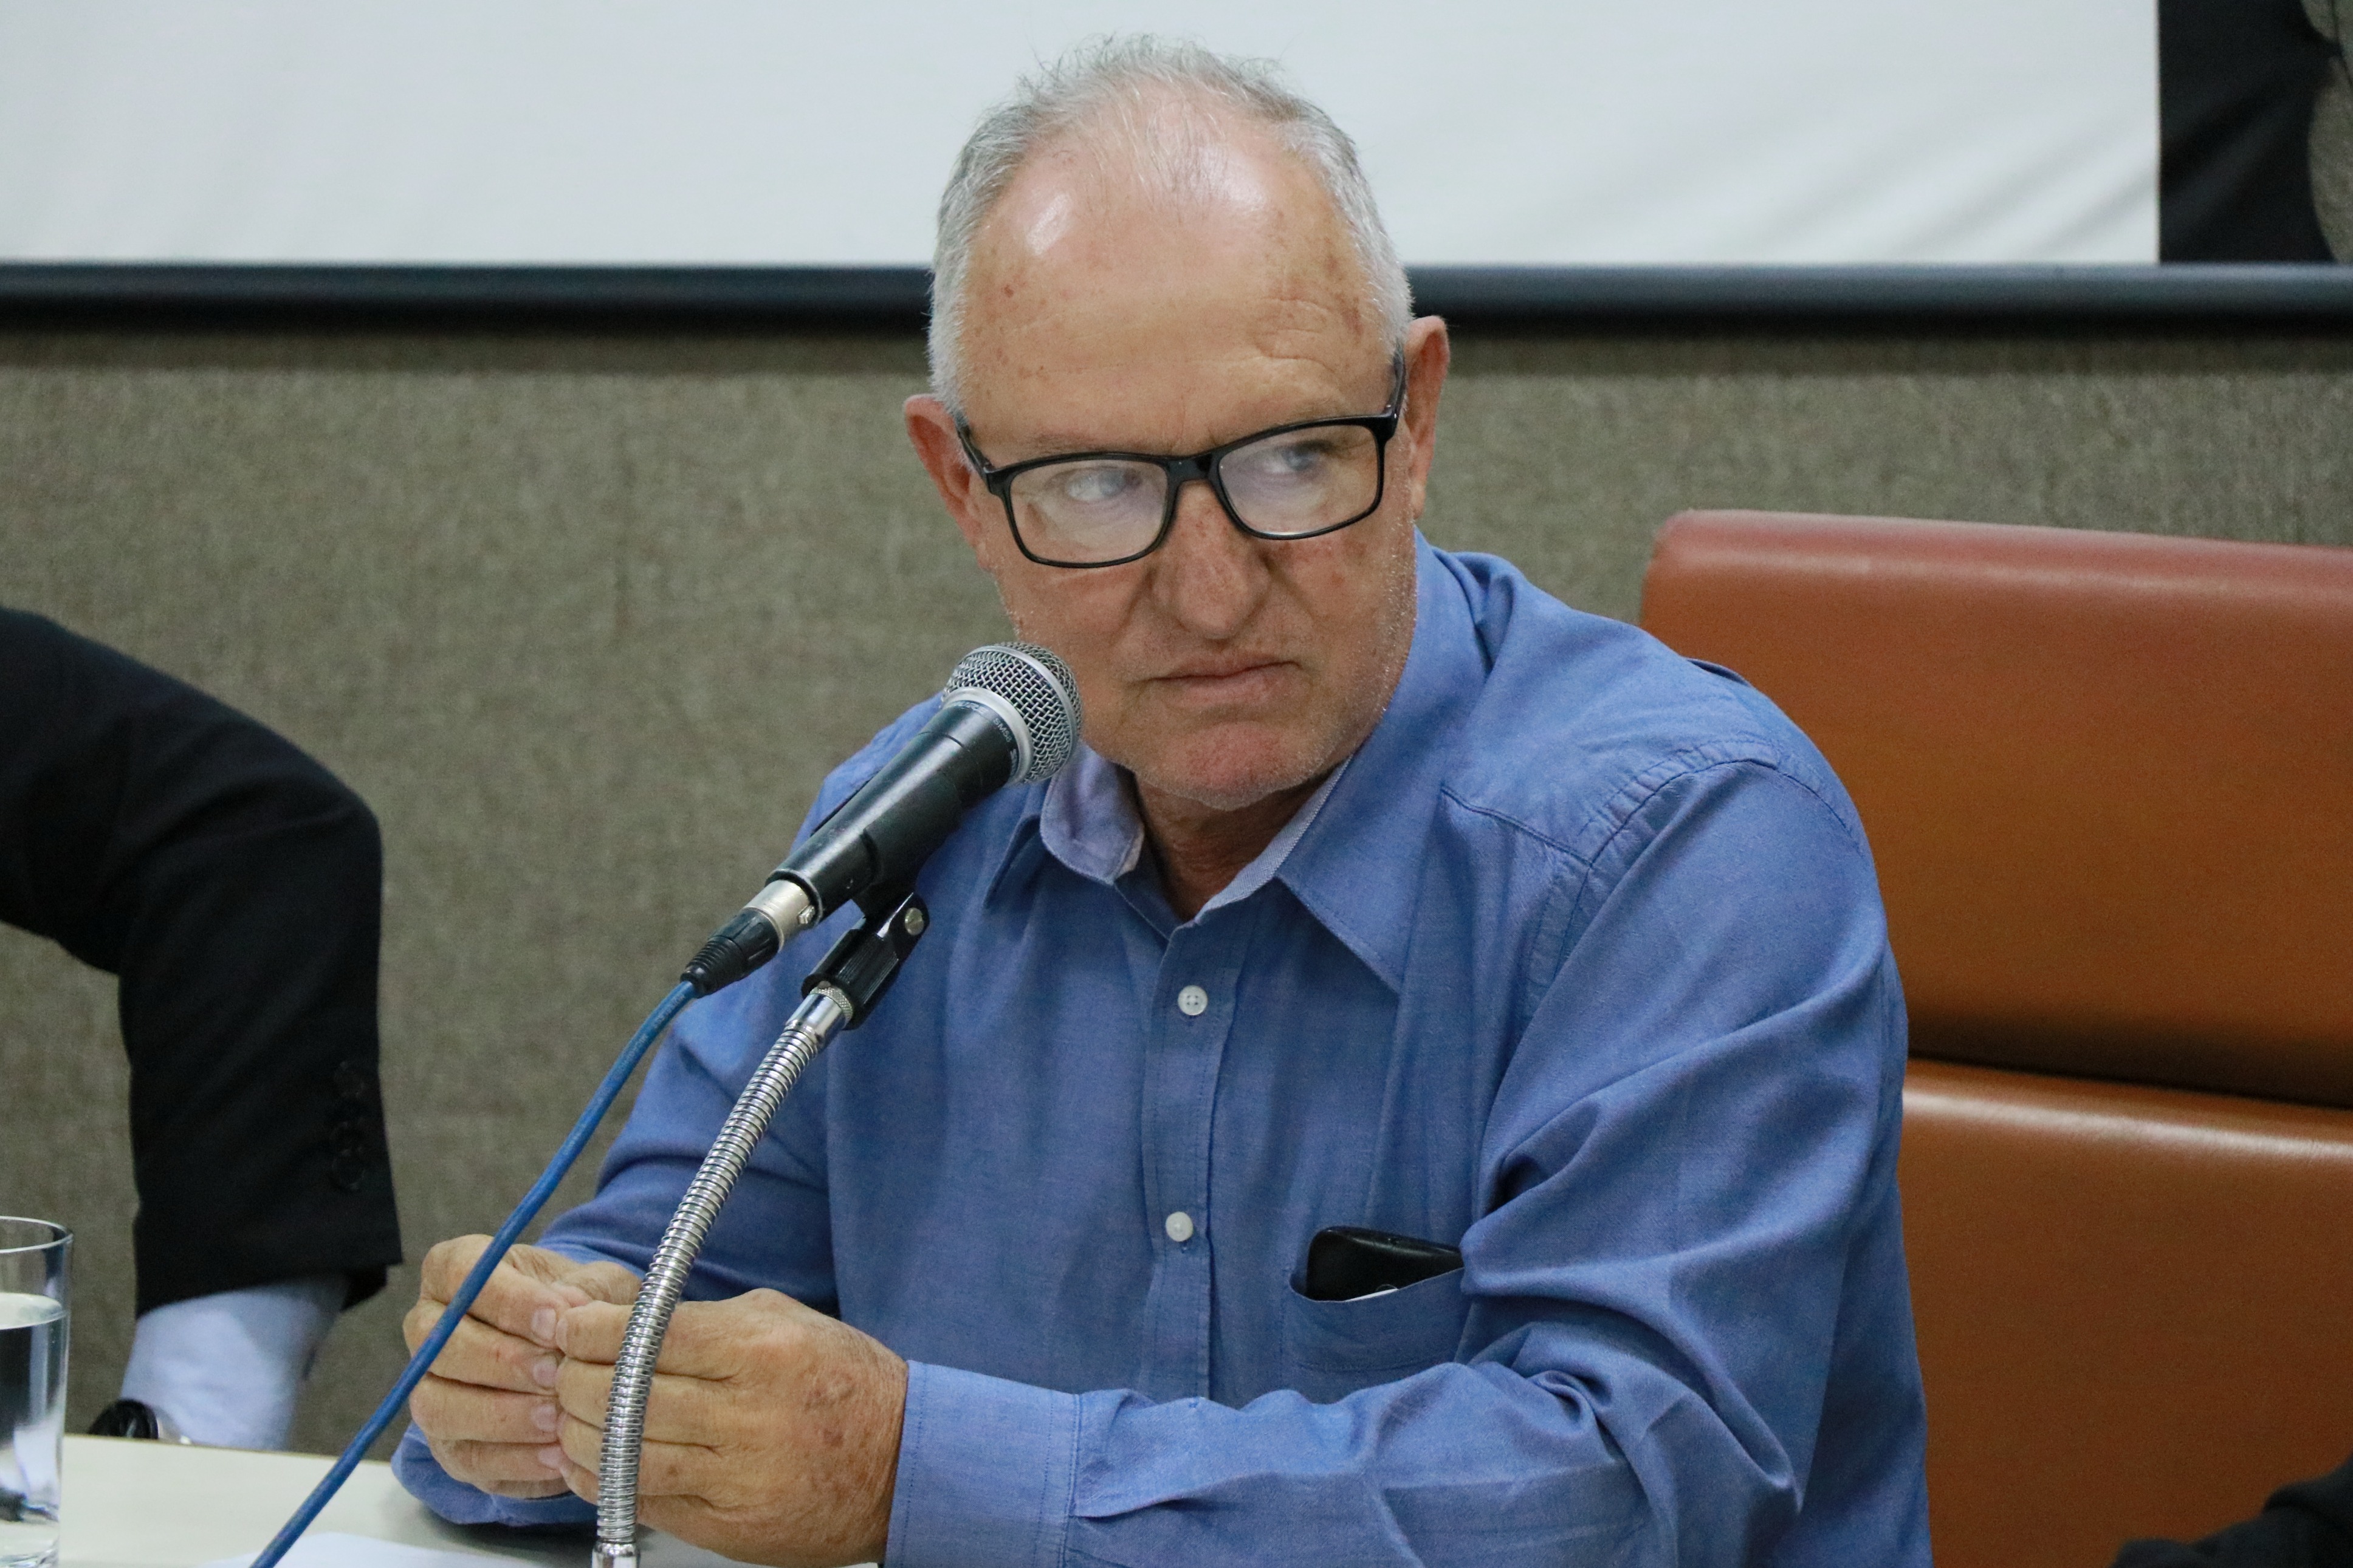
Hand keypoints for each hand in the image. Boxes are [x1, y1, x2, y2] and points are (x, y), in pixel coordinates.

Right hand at [402, 1235, 640, 1498]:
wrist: (581, 1353)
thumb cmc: (583, 1306)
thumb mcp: (596, 1284)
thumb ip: (585, 1291)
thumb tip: (570, 1309)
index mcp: (453, 1269)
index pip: (461, 1274)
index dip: (508, 1299)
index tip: (557, 1320)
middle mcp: (428, 1328)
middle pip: (441, 1345)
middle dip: (503, 1362)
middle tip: (556, 1372)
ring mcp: (431, 1388)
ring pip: (439, 1406)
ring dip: (502, 1415)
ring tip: (557, 1417)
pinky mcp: (449, 1444)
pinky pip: (466, 1457)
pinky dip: (514, 1459)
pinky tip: (557, 1454)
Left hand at [550, 1288, 906, 1567]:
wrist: (904, 1464)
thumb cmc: (844, 1383)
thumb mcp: (787, 1323)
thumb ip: (707, 1320)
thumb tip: (622, 1321)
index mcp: (763, 1352)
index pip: (647, 1337)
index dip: (592, 1332)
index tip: (570, 1327)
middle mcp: (748, 1415)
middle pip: (623, 1396)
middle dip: (574, 1379)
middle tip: (560, 1369)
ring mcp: (737, 1477)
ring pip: (623, 1453)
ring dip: (579, 1433)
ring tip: (567, 1415)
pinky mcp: (729, 1526)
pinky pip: (643, 1500)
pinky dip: (603, 1479)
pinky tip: (592, 1459)